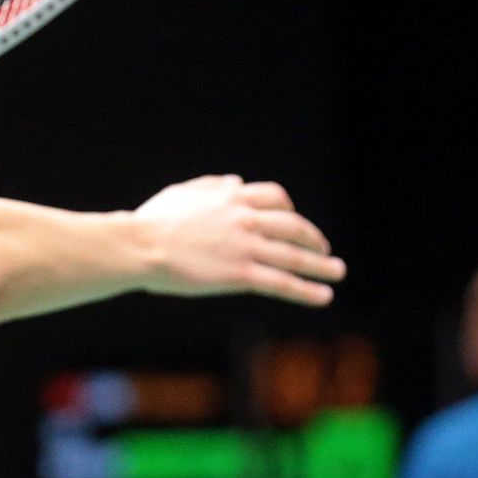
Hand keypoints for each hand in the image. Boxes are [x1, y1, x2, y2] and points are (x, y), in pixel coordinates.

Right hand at [132, 175, 346, 305]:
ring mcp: (245, 246)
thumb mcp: (181, 193)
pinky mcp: (240, 274)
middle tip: (323, 249)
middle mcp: (244, 218)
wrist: (139, 245)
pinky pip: (282, 282)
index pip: (275, 198)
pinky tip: (324, 297)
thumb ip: (210, 185)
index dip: (290, 211)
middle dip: (313, 238)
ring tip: (337, 272)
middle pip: (294, 226)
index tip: (295, 223)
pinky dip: (307, 290)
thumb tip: (235, 181)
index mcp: (230, 196)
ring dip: (322, 265)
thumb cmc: (151, 221)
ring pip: (294, 256)